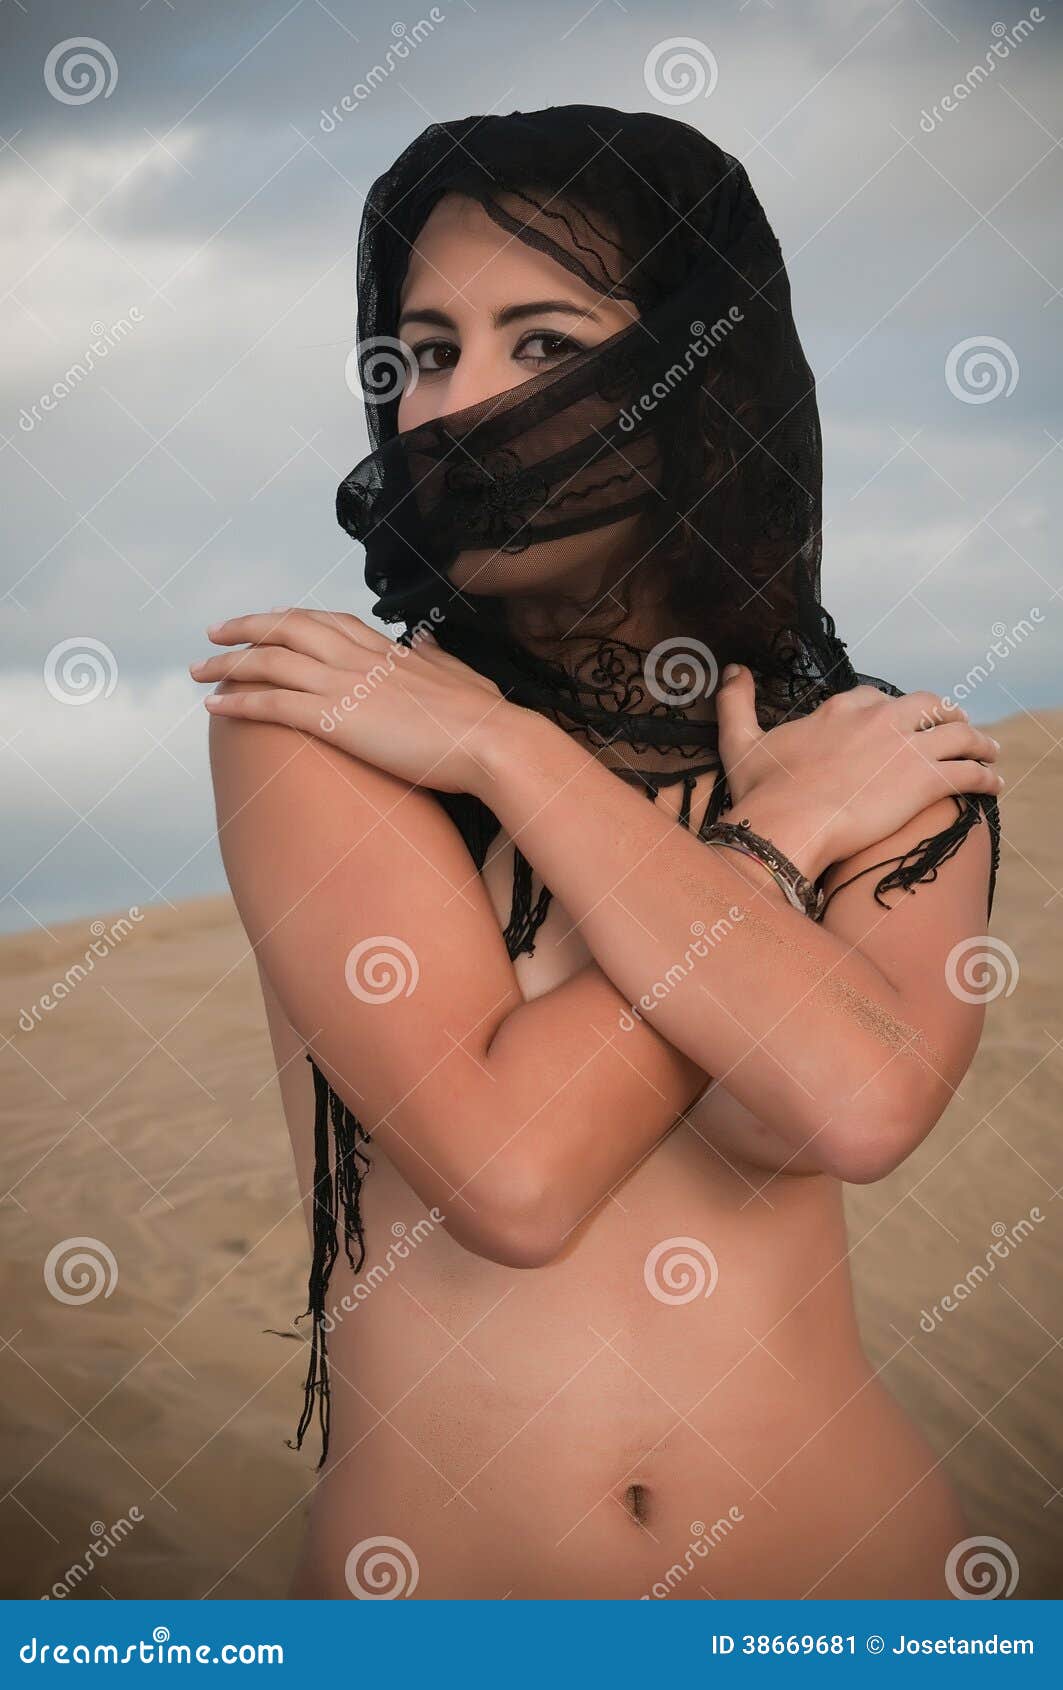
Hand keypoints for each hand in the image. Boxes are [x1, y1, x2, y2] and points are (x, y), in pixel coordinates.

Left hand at [190, 609, 507, 793]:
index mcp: (386, 648)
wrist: (493, 742)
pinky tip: (214, 708)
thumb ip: (435, 654)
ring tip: (198, 671)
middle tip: (214, 634)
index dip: (289, 619)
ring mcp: (345, 684)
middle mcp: (359, 657)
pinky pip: (273, 702)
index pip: (325, 620)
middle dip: (245, 628)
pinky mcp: (336, 718)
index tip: (268, 622)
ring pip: (269, 661)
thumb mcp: (459, 674)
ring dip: (228, 664)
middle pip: (286, 628)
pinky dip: (239, 701)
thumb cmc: (485, 718)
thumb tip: (424, 636)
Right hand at [714, 666, 1002, 878]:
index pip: (878, 697)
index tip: (898, 722)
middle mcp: (880, 719)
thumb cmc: (764, 791)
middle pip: (927, 705)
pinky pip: (969, 771)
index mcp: (842, 709)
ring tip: (988, 750)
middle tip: (953, 726)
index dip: (892, 709)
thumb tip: (733, 670)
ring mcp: (907, 747)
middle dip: (944, 713)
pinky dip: (986, 775)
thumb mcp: (741, 741)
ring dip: (978, 740)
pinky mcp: (926, 780)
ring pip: (958, 733)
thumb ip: (736, 702)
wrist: (788, 823)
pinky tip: (993, 783)